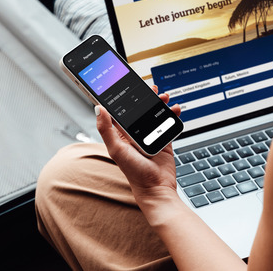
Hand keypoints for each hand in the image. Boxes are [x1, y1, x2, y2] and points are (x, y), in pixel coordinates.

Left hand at [95, 87, 181, 204]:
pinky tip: (174, 109)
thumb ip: (106, 129)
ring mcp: (150, 135)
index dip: (122, 98)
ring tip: (163, 96)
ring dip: (159, 103)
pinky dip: (172, 114)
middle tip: (149, 87)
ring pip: (154, 113)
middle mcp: (135, 133)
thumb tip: (98, 108)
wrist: (157, 188)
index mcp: (121, 134)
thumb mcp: (116, 149)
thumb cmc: (134, 173)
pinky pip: (168, 122)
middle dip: (145, 97)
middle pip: (139, 109)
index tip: (124, 84)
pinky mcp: (164, 139)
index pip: (120, 111)